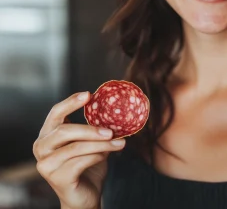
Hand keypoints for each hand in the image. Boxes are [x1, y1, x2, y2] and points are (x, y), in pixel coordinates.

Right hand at [33, 91, 125, 208]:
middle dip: (91, 129)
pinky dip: (97, 156)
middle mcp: (42, 147)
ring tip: (119, 143)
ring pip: (76, 147)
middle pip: (64, 130)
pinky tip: (106, 155)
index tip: (89, 94)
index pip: (55, 112)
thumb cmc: (87, 165)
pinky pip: (80, 162)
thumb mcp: (90, 141)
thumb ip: (95, 127)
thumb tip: (113, 109)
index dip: (71, 102)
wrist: (84, 196)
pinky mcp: (56, 178)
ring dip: (101, 144)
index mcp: (48, 134)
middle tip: (111, 130)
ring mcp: (46, 164)